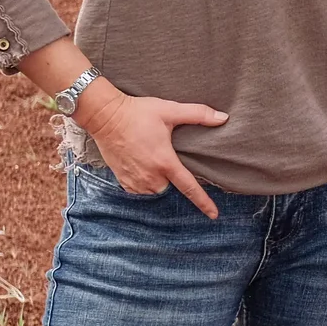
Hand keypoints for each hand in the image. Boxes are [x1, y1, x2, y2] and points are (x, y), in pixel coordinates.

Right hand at [78, 80, 225, 216]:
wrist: (104, 116)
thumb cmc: (138, 113)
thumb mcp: (170, 110)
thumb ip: (198, 114)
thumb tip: (223, 118)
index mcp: (165, 162)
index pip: (189, 188)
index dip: (204, 202)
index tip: (214, 214)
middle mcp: (150, 175)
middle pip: (171, 187)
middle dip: (173, 177)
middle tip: (165, 157)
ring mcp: (134, 179)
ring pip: (155, 190)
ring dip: (158, 180)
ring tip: (152, 159)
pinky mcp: (122, 180)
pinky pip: (139, 189)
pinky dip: (144, 182)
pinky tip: (142, 166)